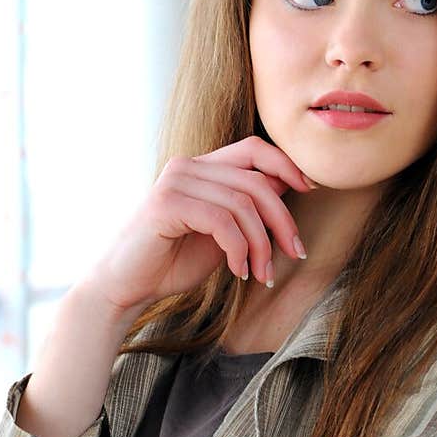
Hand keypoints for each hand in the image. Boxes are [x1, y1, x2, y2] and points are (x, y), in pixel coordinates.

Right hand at [84, 134, 315, 313]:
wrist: (125, 286)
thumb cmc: (171, 262)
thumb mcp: (222, 234)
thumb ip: (248, 209)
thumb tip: (289, 186)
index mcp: (201, 168)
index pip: (254, 149)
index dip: (288, 165)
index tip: (311, 191)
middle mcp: (188, 166)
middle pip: (257, 180)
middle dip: (283, 219)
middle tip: (295, 253)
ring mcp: (175, 181)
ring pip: (243, 204)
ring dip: (261, 245)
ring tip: (262, 275)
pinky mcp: (166, 204)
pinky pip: (222, 221)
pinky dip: (239, 250)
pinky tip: (238, 272)